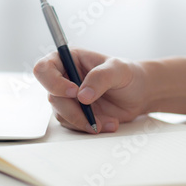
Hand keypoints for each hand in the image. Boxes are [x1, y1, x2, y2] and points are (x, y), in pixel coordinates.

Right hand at [33, 48, 147, 133]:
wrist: (140, 94)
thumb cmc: (129, 75)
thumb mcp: (118, 70)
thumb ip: (100, 78)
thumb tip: (82, 95)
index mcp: (70, 59)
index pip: (45, 68)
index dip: (53, 82)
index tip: (74, 92)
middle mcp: (65, 78)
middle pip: (52, 96)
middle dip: (72, 110)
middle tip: (92, 117)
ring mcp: (68, 97)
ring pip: (61, 113)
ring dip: (83, 121)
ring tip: (107, 121)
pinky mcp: (75, 113)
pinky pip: (72, 124)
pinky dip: (89, 127)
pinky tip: (108, 123)